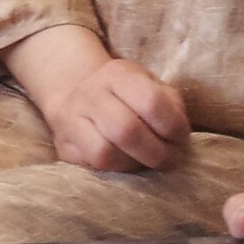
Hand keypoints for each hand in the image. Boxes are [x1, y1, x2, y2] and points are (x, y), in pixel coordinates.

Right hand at [37, 56, 192, 173]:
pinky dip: (117, 170)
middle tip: (170, 160)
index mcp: (118, 73)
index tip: (181, 140)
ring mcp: (72, 118)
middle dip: (157, 153)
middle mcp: (91, 92)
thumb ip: (170, 105)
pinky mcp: (63, 145)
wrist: (76, 96)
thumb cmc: (125, 96)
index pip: (152, 101)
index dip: (173, 127)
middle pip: (127, 130)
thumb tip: (179, 136)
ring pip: (105, 152)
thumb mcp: (151, 86)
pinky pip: (93, 166)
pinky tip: (126, 163)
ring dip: (135, 165)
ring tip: (146, 162)